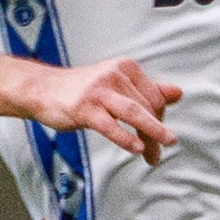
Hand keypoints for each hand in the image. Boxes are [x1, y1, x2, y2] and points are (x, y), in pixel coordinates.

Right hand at [26, 56, 180, 160]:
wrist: (41, 90)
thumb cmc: (81, 90)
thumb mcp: (116, 85)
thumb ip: (146, 89)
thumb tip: (178, 93)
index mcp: (125, 68)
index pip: (155, 96)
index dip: (161, 118)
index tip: (159, 135)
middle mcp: (114, 75)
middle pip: (147, 107)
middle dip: (157, 132)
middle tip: (160, 152)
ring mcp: (98, 91)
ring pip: (134, 113)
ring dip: (152, 133)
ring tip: (162, 148)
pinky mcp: (84, 108)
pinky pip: (110, 125)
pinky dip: (126, 138)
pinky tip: (137, 148)